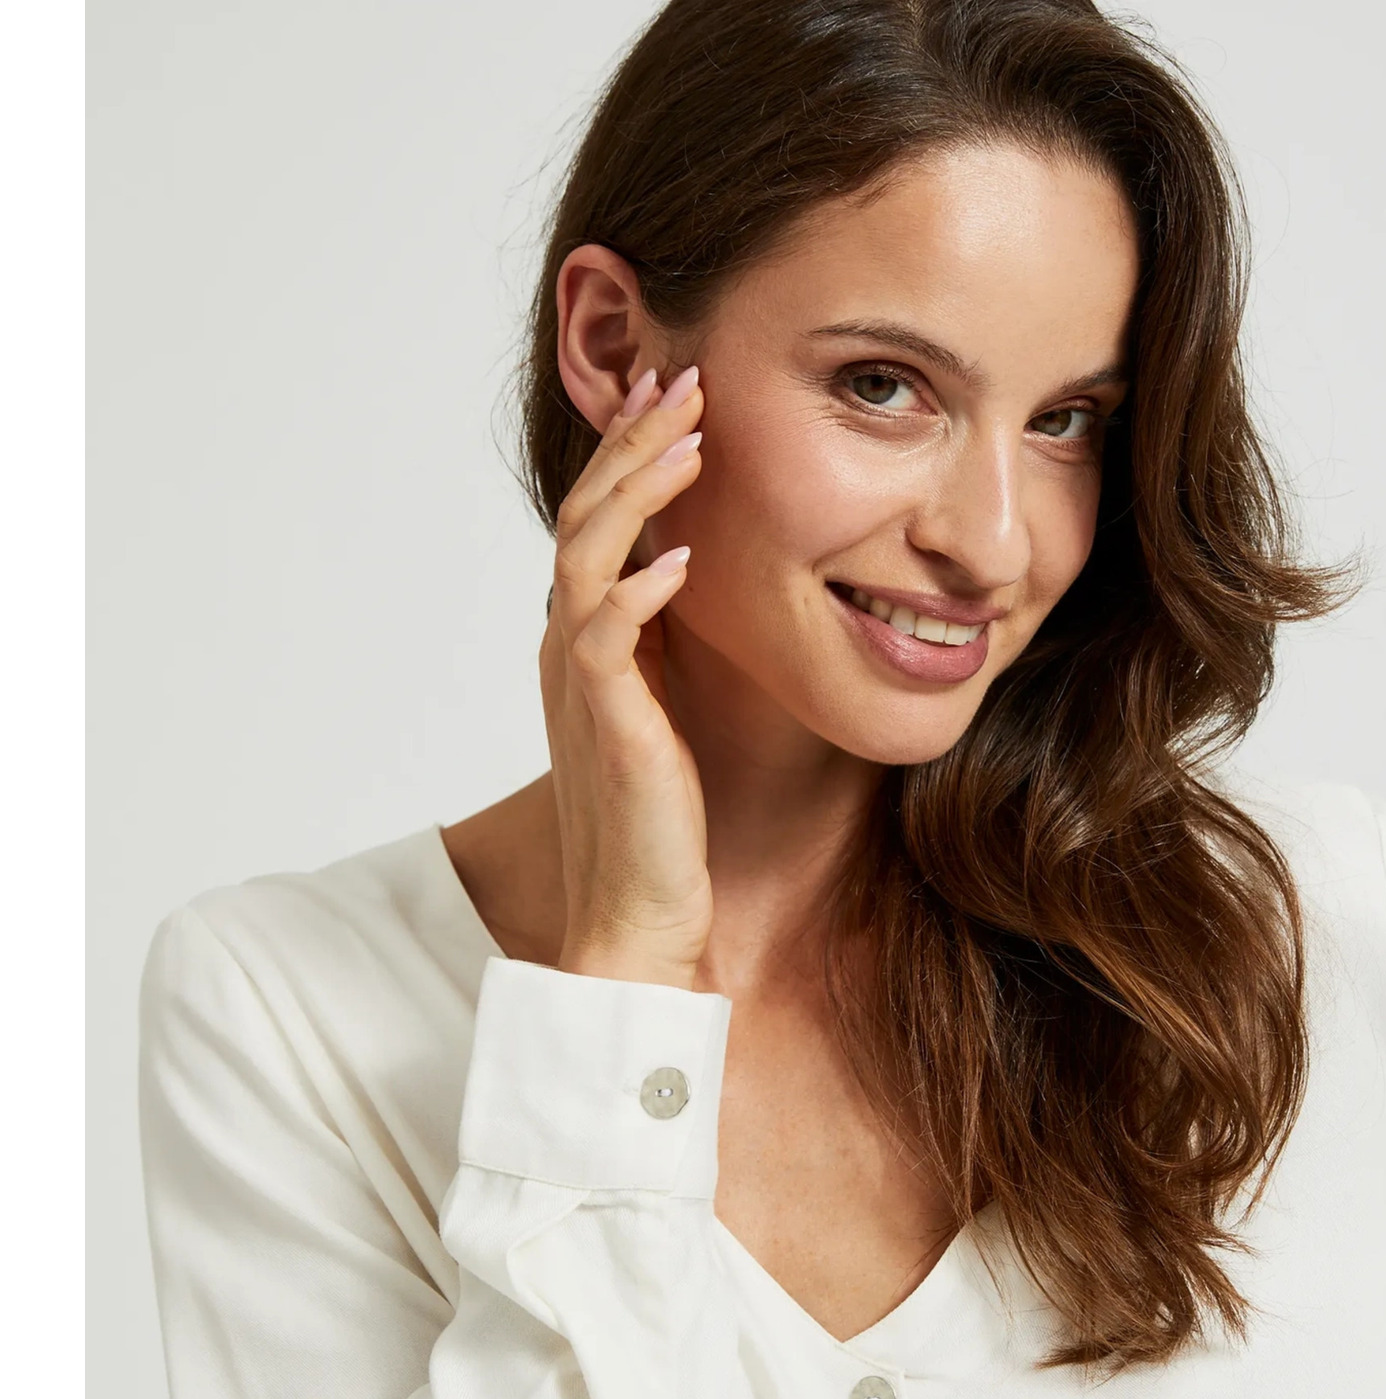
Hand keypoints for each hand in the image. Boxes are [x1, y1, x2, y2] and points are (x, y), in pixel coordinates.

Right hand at [541, 364, 709, 989]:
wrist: (632, 919)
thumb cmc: (660, 829)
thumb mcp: (666, 717)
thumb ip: (668, 653)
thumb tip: (699, 592)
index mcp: (586, 646)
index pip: (597, 524)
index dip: (630, 456)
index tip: (674, 398)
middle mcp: (572, 653)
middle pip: (585, 517)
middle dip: (633, 443)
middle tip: (681, 377)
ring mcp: (581, 687)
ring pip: (588, 557)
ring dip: (637, 491)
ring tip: (688, 437)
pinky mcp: (607, 727)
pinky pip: (606, 638)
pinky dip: (638, 591)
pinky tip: (680, 557)